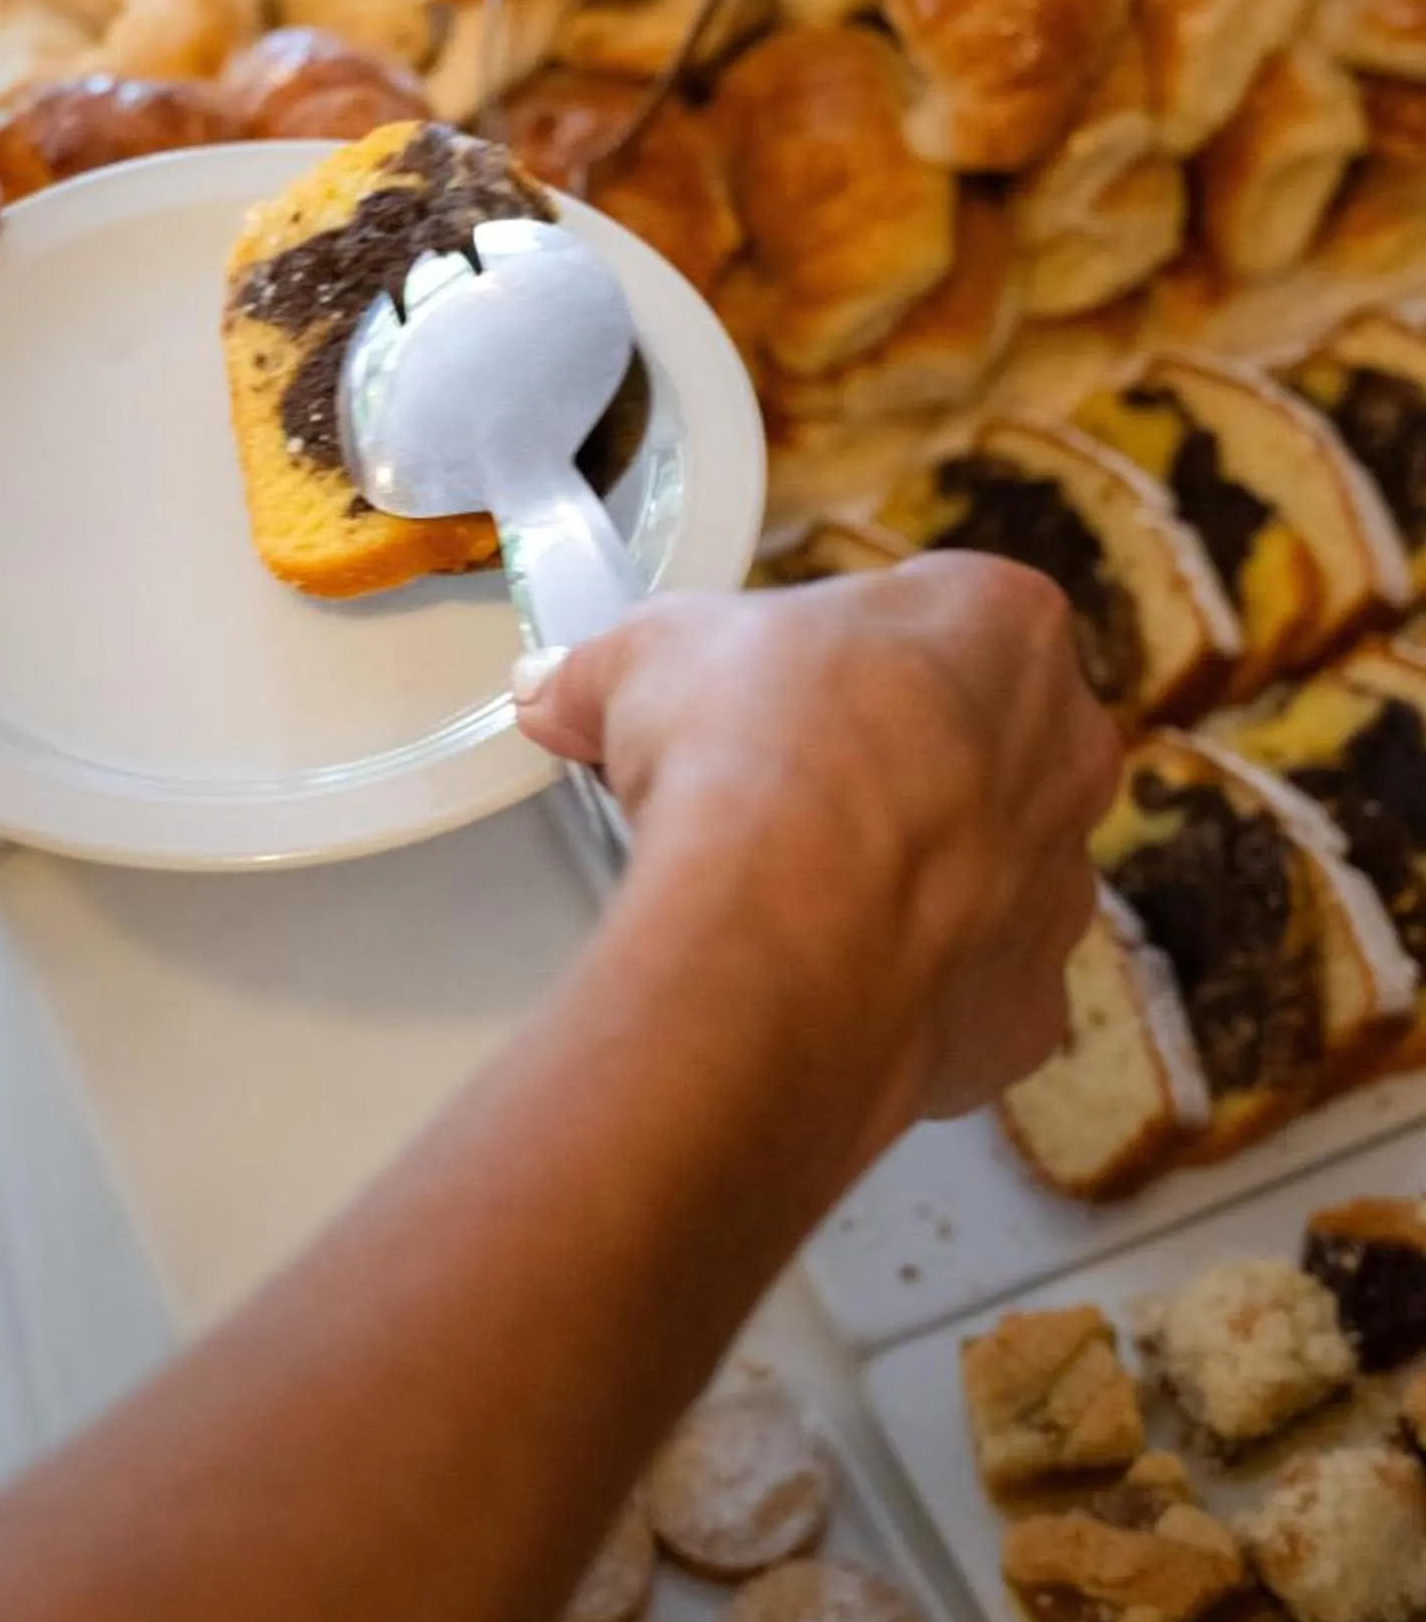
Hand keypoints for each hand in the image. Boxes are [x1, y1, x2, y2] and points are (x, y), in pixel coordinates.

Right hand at [515, 558, 1120, 1142]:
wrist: (781, 939)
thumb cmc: (751, 756)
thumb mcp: (647, 657)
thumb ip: (609, 668)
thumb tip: (555, 688)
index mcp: (1004, 624)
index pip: (935, 616)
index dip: (843, 654)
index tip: (774, 687)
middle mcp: (1066, 749)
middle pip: (978, 744)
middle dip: (890, 764)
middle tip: (781, 789)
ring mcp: (1059, 885)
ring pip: (984, 871)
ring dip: (907, 879)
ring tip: (795, 897)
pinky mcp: (1028, 1005)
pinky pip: (970, 989)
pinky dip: (906, 990)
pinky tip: (825, 981)